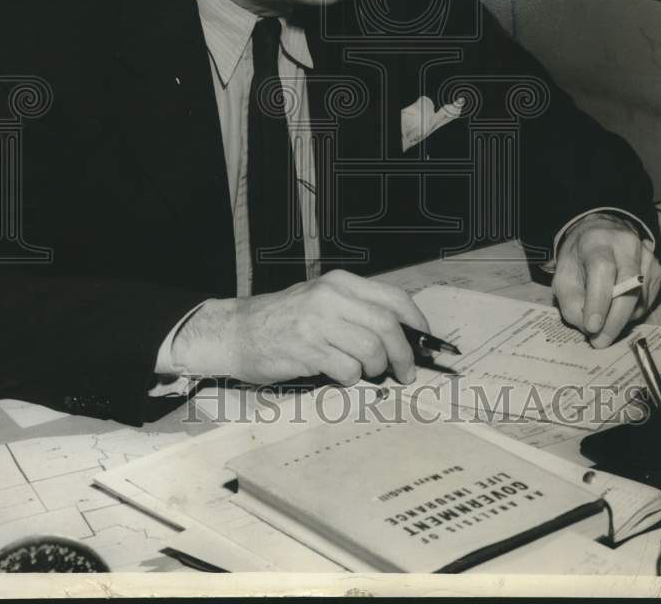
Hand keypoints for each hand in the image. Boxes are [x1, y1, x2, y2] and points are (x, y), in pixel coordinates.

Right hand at [169, 269, 430, 385]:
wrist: (237, 331)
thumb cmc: (284, 320)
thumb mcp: (321, 300)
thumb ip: (357, 310)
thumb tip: (402, 335)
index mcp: (339, 282)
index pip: (393, 298)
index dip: (416, 321)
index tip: (424, 341)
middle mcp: (331, 297)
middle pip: (387, 325)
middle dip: (403, 354)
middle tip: (405, 372)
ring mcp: (318, 322)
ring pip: (371, 349)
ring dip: (376, 369)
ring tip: (365, 372)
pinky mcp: (307, 349)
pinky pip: (347, 368)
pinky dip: (351, 377)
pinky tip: (338, 374)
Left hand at [552, 212, 660, 347]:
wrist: (599, 235)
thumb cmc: (579, 258)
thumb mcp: (563, 276)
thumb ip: (571, 303)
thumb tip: (590, 328)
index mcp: (597, 240)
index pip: (602, 269)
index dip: (598, 301)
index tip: (592, 327)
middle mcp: (627, 244)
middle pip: (628, 287)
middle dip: (614, 320)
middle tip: (600, 341)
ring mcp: (647, 256)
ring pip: (639, 299)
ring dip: (621, 318)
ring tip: (603, 321)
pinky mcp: (657, 270)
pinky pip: (647, 301)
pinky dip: (631, 313)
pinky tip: (616, 308)